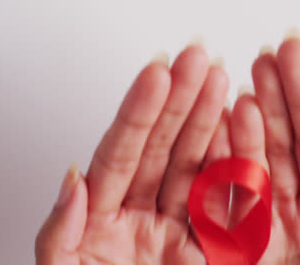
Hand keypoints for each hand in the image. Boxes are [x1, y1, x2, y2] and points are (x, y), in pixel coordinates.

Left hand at [36, 44, 231, 264]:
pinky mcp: (211, 259)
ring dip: (211, 120)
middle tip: (195, 55)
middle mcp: (138, 220)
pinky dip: (238, 168)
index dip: (138, 112)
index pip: (120, 154)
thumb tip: (72, 180)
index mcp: (99, 220)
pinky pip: (227, 207)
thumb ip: (59, 232)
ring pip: (196, 167)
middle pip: (161, 150)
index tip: (155, 73)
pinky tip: (240, 129)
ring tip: (221, 78)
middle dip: (180, 99)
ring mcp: (174, 236)